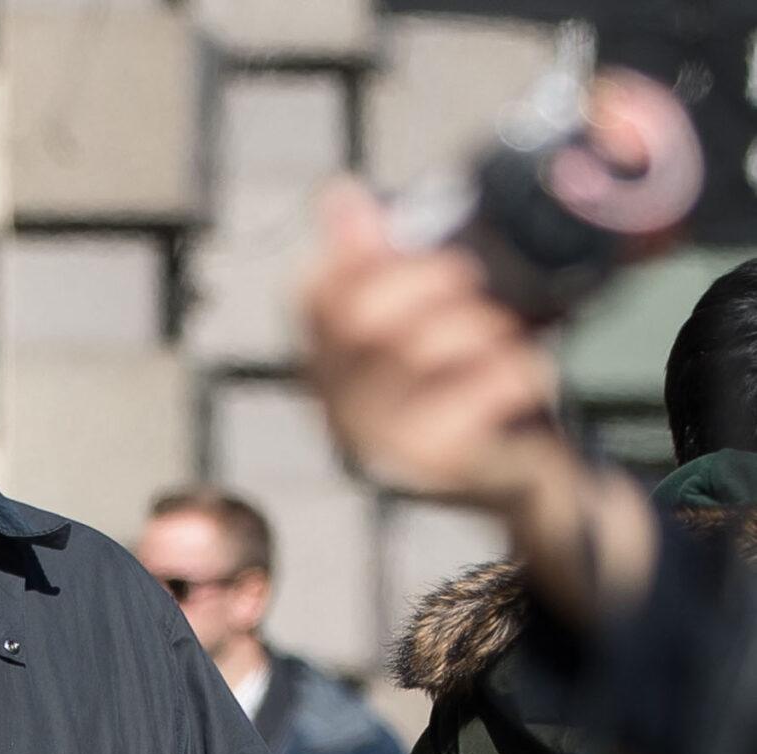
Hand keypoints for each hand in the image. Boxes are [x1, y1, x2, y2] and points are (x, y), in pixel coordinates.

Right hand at [301, 181, 565, 509]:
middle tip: (468, 278)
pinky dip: (515, 367)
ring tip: (500, 334)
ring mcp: (385, 445)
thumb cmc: (461, 389)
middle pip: (363, 316)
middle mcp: (341, 412)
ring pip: (424, 347)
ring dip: (478, 325)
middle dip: (426, 279)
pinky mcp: (436, 468)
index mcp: (327, 373)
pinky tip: (522, 371)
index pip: (311, 299)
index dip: (354, 253)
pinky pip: (480, 388)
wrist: (514, 478)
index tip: (393, 232)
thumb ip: (374, 262)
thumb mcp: (418, 320)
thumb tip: (335, 194)